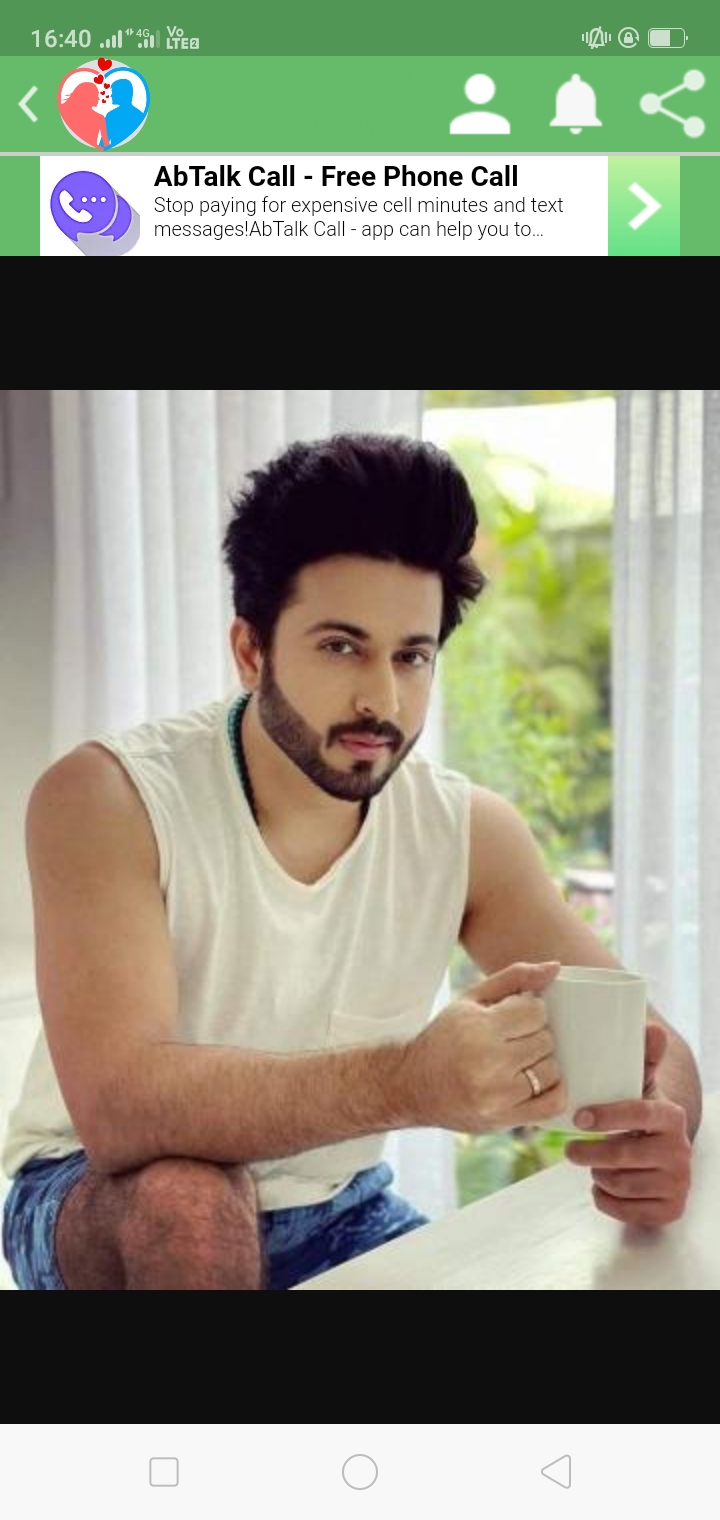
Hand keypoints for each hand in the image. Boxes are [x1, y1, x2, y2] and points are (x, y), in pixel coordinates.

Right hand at [403, 960, 567, 1132]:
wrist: (410, 1085)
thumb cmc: (444, 1038)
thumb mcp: (470, 1000)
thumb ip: (514, 978)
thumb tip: (555, 967)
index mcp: (478, 1027)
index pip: (536, 1011)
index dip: (530, 1012)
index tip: (516, 1018)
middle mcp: (487, 1062)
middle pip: (545, 1041)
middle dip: (533, 1037)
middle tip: (513, 1042)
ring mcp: (496, 1094)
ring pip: (551, 1071)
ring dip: (540, 1065)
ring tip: (518, 1063)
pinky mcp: (503, 1118)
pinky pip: (552, 1104)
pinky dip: (552, 1091)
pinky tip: (534, 1083)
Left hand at [565, 1024, 691, 1224]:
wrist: (665, 1154)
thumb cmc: (641, 1115)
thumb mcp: (642, 1087)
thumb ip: (642, 1058)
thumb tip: (652, 1028)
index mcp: (671, 1116)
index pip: (638, 1114)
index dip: (607, 1116)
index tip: (579, 1117)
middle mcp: (680, 1151)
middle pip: (623, 1156)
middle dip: (589, 1154)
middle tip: (570, 1150)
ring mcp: (678, 1183)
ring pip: (621, 1184)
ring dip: (598, 1175)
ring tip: (594, 1164)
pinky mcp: (671, 1209)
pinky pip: (627, 1211)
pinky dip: (606, 1200)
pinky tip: (603, 1186)